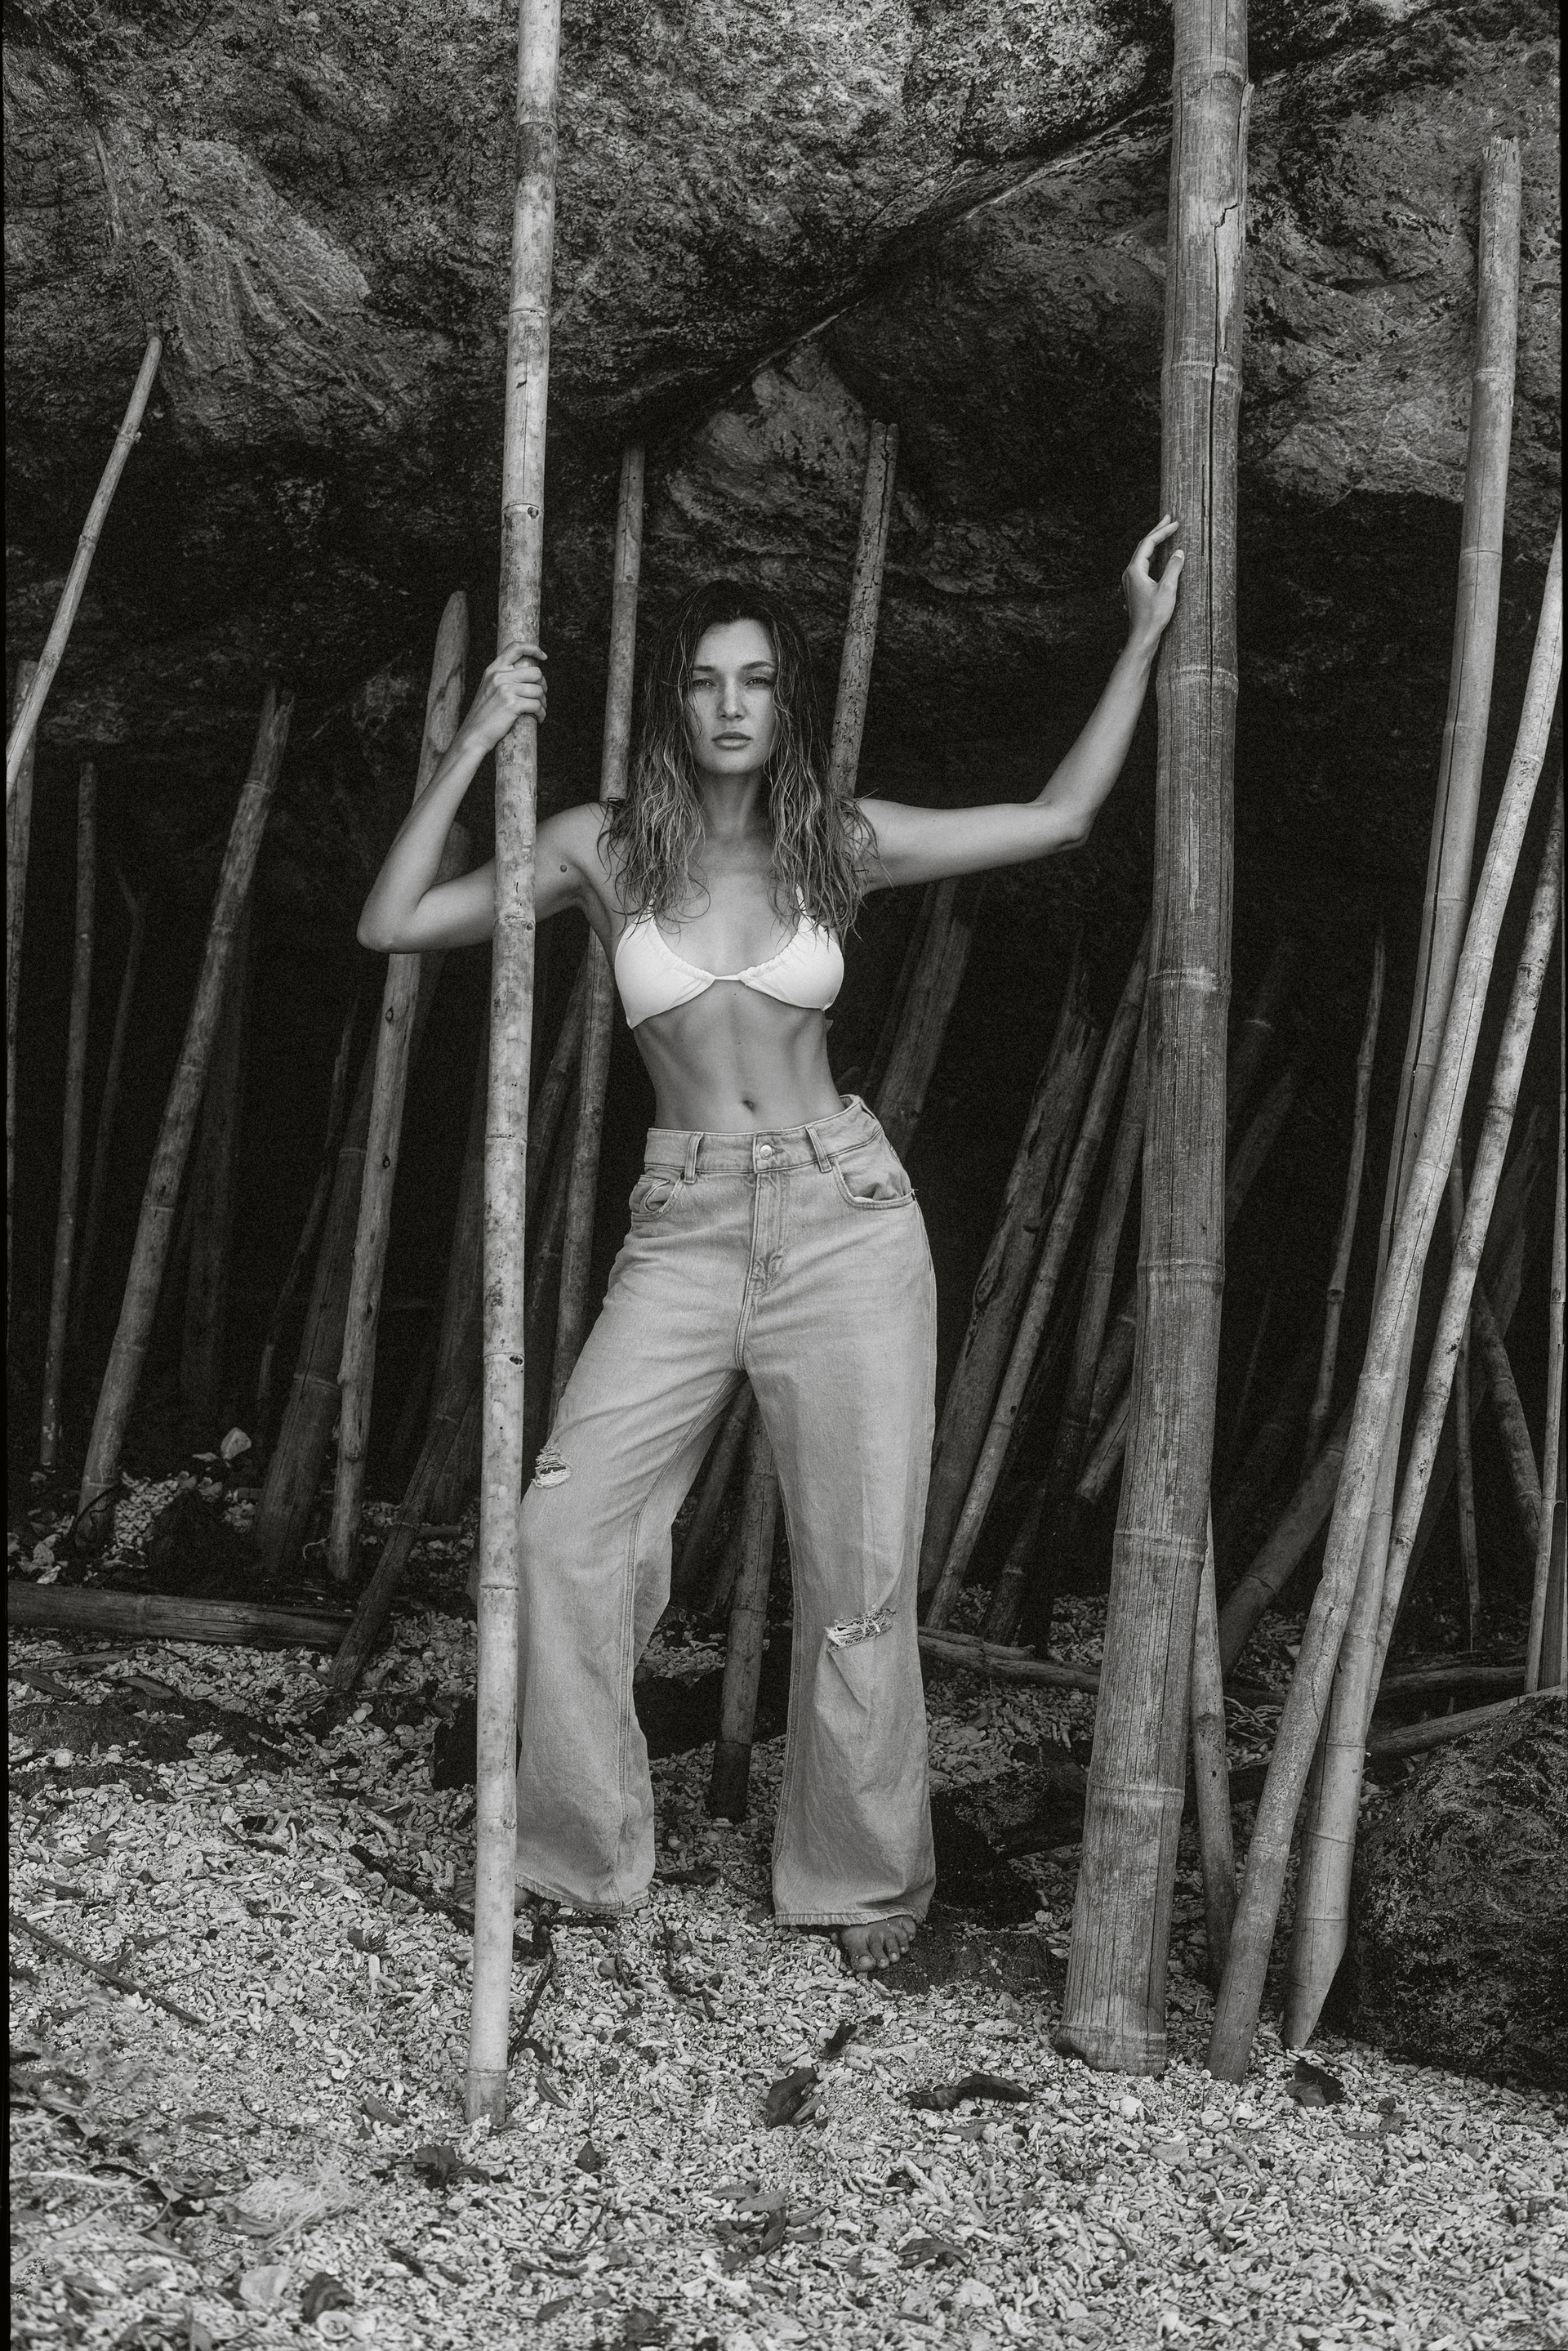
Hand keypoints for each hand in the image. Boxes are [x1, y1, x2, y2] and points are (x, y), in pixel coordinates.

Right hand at [461, 643, 547, 753]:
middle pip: (535, 672)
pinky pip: (537, 705)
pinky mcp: (512, 705)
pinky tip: (539, 719)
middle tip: (540, 697)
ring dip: (543, 702)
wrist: (474, 734)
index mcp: (493, 670)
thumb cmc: (484, 714)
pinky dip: (541, 714)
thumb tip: (528, 673)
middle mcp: (499, 676)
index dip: (533, 648)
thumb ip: (503, 677)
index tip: (543, 656)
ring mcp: (505, 689)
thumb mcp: (488, 688)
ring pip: (538, 690)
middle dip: (543, 685)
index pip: (515, 648)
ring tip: (539, 710)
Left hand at [1122, 518, 1183, 652]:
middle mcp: (1130, 573)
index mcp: (1135, 570)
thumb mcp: (1168, 589)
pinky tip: (1160, 554)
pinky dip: (1153, 555)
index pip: (1148, 543)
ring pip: (1143, 555)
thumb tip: (1179, 552)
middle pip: (1143, 546)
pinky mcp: (1135, 588)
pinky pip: (1144, 565)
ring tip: (1166, 531)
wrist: (1143, 637)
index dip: (1162, 531)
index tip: (1175, 523)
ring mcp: (1131, 581)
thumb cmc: (1154, 616)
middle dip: (1157, 531)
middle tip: (1169, 518)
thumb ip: (1173, 567)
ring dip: (1155, 542)